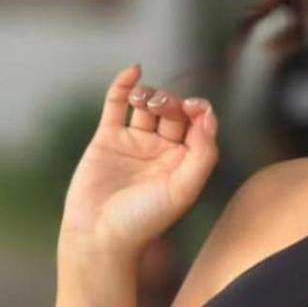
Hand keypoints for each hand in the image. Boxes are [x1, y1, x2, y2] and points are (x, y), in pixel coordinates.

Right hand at [59, 64, 219, 258]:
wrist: (99, 237)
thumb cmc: (144, 220)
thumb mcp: (184, 190)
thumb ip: (203, 154)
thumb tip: (209, 116)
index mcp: (184, 160)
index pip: (198, 123)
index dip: (198, 109)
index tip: (193, 107)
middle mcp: (161, 148)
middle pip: (172, 109)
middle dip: (170, 101)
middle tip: (162, 107)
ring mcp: (134, 142)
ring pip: (146, 104)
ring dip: (149, 93)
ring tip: (143, 100)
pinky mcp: (107, 138)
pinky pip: (116, 105)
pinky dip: (124, 86)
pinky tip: (133, 70)